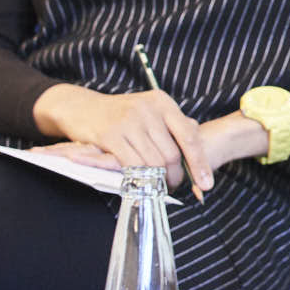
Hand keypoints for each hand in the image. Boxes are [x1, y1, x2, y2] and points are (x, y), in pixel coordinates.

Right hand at [32, 85, 213, 194]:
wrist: (82, 107)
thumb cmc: (121, 114)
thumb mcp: (150, 112)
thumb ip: (174, 127)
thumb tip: (199, 151)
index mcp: (162, 102)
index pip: (188, 136)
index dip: (199, 163)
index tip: (207, 184)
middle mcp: (148, 109)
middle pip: (172, 153)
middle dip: (175, 176)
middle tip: (173, 187)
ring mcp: (128, 121)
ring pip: (153, 162)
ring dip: (158, 180)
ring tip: (159, 186)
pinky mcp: (110, 135)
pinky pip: (132, 164)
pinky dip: (139, 178)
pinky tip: (142, 184)